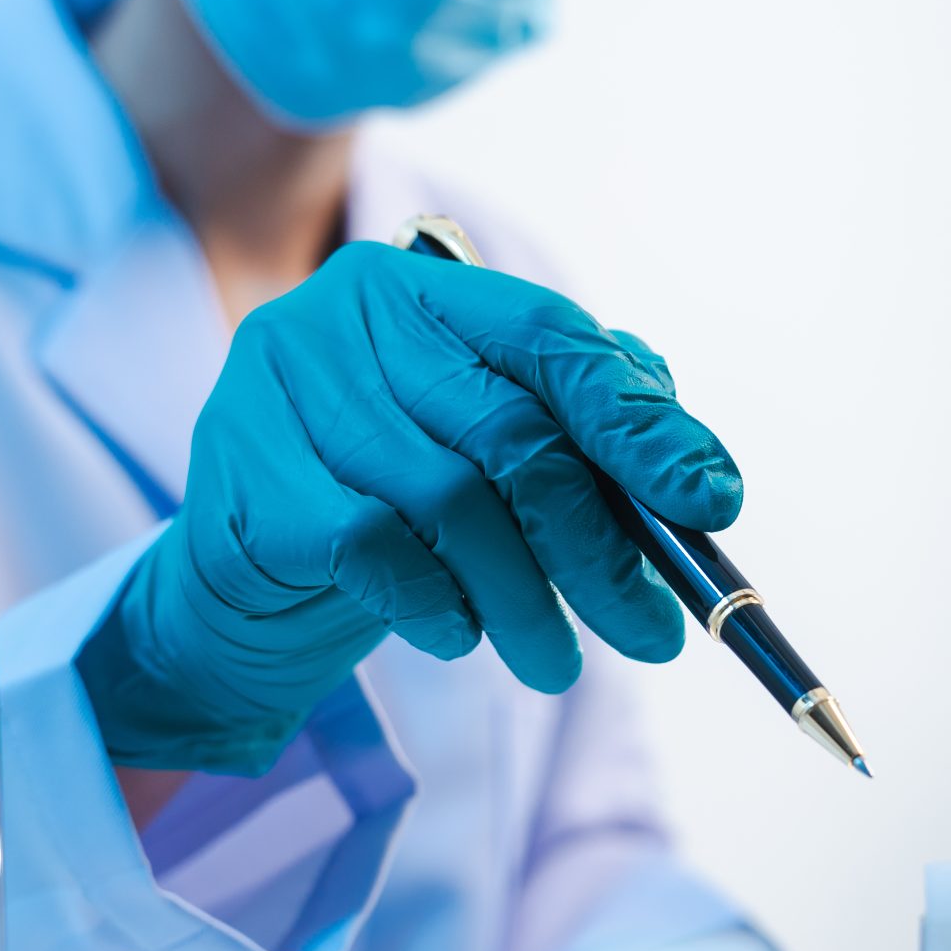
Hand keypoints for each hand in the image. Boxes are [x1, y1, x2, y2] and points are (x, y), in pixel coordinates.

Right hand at [79, 242, 740, 774]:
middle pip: (511, 432)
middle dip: (597, 548)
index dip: (639, 425)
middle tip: (647, 633)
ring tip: (554, 662)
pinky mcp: (248, 473)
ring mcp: (284, 386)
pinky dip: (437, 605)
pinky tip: (456, 635)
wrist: (240, 591)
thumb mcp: (484, 462)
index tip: (710, 505)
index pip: (551, 338)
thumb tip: (698, 486)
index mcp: (423, 288)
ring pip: (453, 501)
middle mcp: (346, 313)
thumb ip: (580, 442)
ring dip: (523, 599)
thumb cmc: (385, 512)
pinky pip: (376, 549)